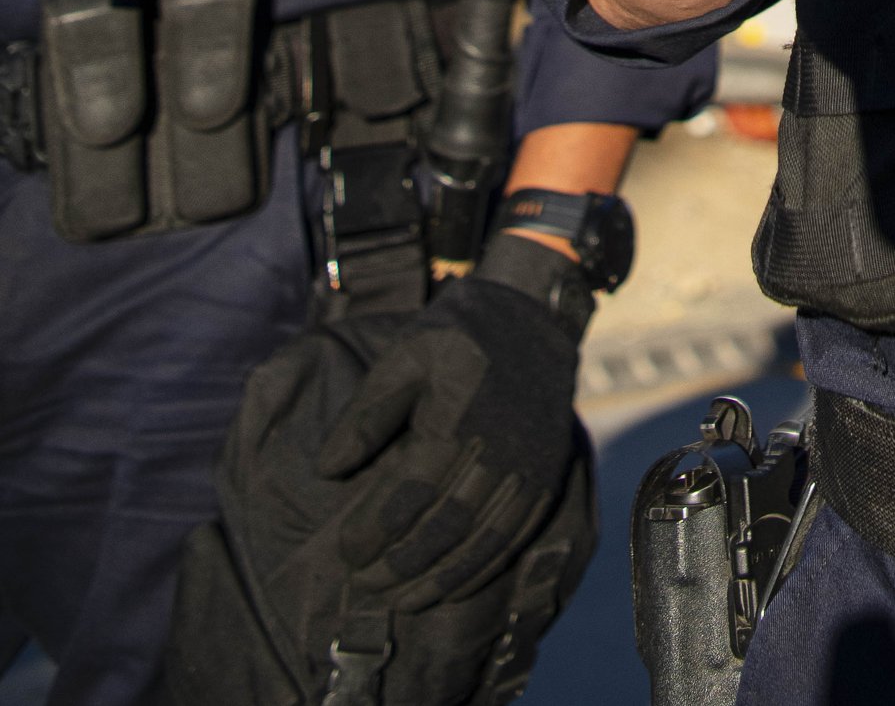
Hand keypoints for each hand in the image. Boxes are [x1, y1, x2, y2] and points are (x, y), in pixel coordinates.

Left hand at [314, 243, 586, 604]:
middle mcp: (499, 448)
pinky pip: (514, 536)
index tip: (346, 552)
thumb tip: (328, 471)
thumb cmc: (456, 335)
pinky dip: (481, 568)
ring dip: (439, 578)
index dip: (374, 532)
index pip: (409, 495)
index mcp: (458, 417)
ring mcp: (528, 465)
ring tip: (402, 600)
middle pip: (444, 526)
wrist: (531, 315)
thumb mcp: (402, 357)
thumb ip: (365, 415)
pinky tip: (452, 585)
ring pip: (480, 540)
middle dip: (400, 565)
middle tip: (365, 584)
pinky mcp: (547, 475)